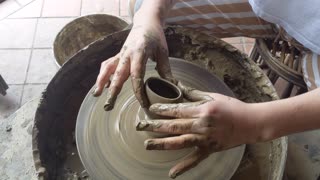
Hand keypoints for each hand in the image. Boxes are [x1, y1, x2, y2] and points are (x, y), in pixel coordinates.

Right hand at [93, 15, 173, 109]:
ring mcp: (121, 53)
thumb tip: (172, 86)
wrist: (146, 22)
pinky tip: (102, 85)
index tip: (143, 103)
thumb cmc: (156, 36)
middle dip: (113, 90)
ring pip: (108, 68)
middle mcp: (127, 53)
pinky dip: (103, 74)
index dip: (138, 90)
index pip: (137, 75)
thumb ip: (165, 69)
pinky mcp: (118, 54)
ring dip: (101, 81)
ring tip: (96, 94)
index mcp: (140, 52)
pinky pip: (108, 64)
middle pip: (118, 74)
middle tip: (109, 104)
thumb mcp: (163, 51)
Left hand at [136, 91, 259, 178]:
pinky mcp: (209, 150)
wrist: (251, 123)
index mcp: (202, 110)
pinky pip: (195, 159)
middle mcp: (202, 125)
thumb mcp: (213, 96)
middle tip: (140, 126)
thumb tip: (178, 85)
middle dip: (155, 126)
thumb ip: (194, 94)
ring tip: (147, 145)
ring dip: (162, 144)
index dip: (162, 110)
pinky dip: (183, 167)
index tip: (150, 109)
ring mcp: (205, 139)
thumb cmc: (232, 107)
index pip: (178, 110)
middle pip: (174, 126)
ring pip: (180, 142)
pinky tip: (172, 173)